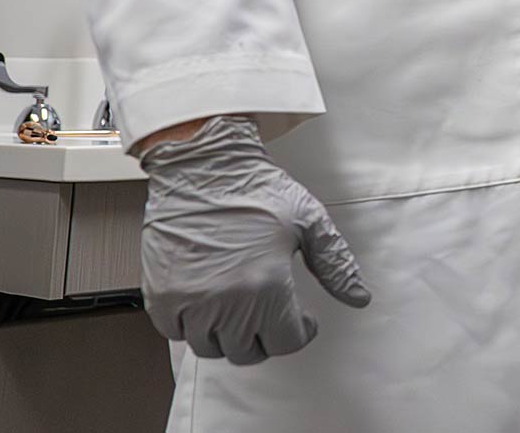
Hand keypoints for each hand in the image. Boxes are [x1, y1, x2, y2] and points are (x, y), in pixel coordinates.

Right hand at [137, 115, 371, 363]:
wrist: (203, 167)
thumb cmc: (255, 189)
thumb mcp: (309, 221)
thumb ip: (336, 265)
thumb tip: (359, 297)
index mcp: (267, 286)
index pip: (286, 341)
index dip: (301, 332)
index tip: (303, 319)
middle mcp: (226, 302)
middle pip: (247, 351)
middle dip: (265, 336)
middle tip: (272, 314)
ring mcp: (189, 301)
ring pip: (211, 347)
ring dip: (229, 335)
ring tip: (241, 309)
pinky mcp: (161, 294)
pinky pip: (176, 333)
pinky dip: (193, 326)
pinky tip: (210, 302)